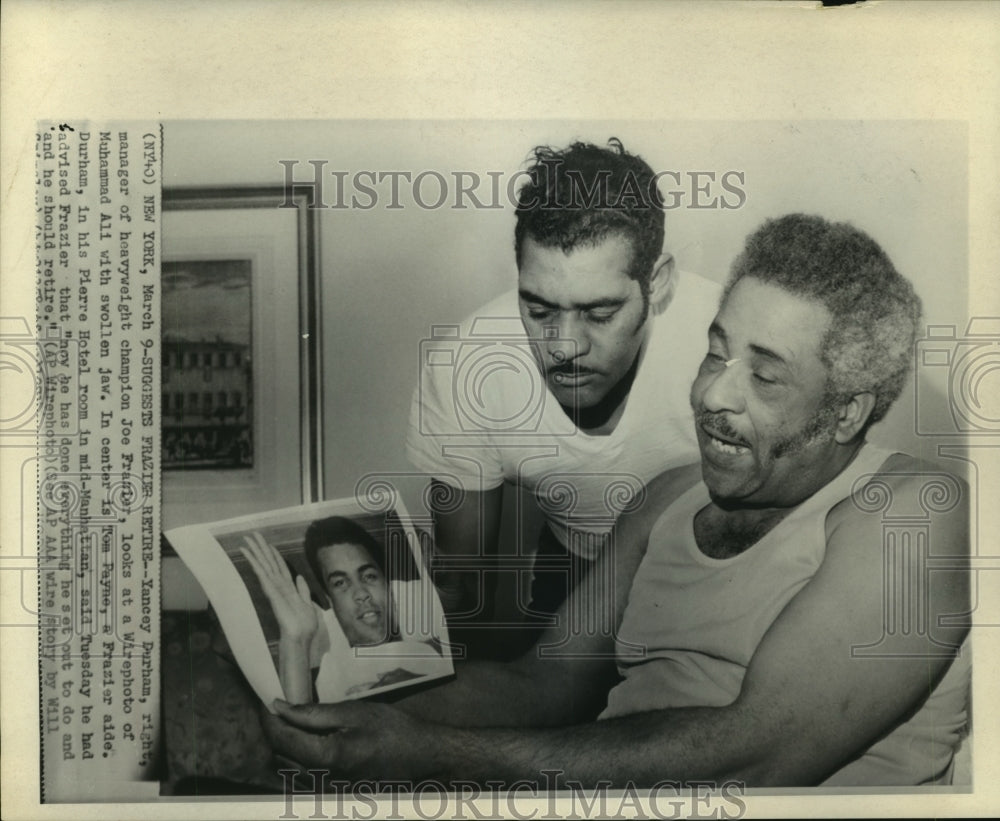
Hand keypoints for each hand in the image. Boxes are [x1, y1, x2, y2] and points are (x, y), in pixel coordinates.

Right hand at [241, 532, 317, 643]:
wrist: (299, 636)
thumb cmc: (304, 624)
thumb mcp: (308, 604)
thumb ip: (302, 590)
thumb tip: (299, 577)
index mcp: (288, 587)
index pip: (280, 567)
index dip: (275, 554)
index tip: (268, 544)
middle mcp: (279, 585)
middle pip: (269, 562)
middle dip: (261, 548)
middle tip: (252, 534)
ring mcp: (273, 586)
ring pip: (263, 564)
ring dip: (255, 550)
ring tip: (247, 538)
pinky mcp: (270, 589)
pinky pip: (261, 572)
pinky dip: (254, 561)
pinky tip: (247, 552)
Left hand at [262, 698, 437, 780]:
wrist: (420, 755)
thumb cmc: (392, 730)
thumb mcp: (354, 712)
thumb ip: (314, 713)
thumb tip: (280, 707)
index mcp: (326, 758)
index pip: (281, 739)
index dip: (267, 718)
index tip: (263, 697)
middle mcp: (321, 780)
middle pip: (280, 755)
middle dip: (272, 729)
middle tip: (273, 703)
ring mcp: (326, 788)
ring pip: (288, 766)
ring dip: (283, 742)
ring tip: (287, 716)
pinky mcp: (331, 789)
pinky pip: (303, 772)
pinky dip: (297, 753)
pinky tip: (305, 735)